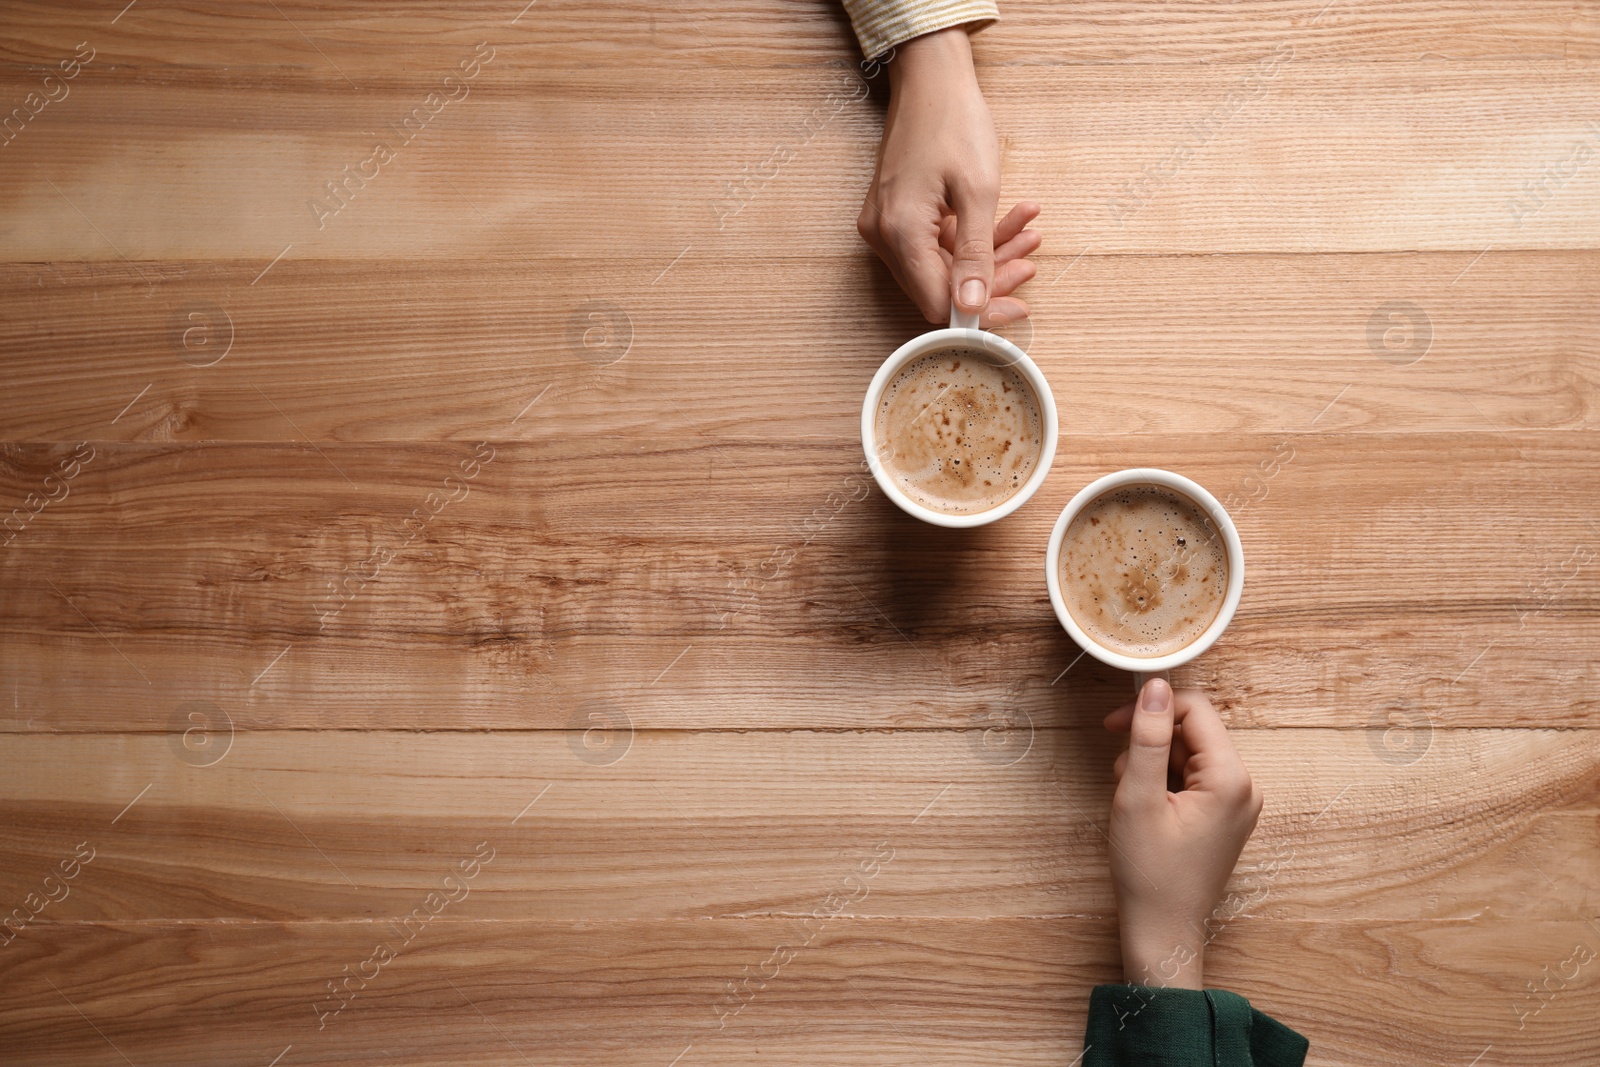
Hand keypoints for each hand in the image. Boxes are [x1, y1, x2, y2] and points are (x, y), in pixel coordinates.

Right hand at [856, 27, 1038, 326]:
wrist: (930, 79)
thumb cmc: (953, 122)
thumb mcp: (977, 191)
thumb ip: (976, 254)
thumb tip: (972, 307)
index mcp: (899, 232)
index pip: (936, 301)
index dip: (979, 313)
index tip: (1018, 308)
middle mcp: (883, 236)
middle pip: (939, 285)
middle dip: (989, 278)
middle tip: (1028, 261)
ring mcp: (887, 226)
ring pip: (942, 264)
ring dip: (987, 254)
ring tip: (1027, 233)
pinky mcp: (896, 216)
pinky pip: (935, 242)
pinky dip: (971, 237)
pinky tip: (1007, 220)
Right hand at [1103, 679, 1262, 989]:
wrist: (1162, 929)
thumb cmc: (1150, 871)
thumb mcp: (1138, 797)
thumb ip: (1146, 738)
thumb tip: (1154, 686)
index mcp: (1230, 778)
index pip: (1195, 710)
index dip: (1152, 709)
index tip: (1114, 725)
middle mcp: (1243, 787)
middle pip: (1193, 732)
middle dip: (1150, 742)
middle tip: (1119, 772)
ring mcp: (1236, 804)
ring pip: (1189, 755)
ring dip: (1152, 763)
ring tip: (1131, 797)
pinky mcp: (1224, 817)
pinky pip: (1192, 778)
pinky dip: (1163, 782)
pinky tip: (1144, 807)